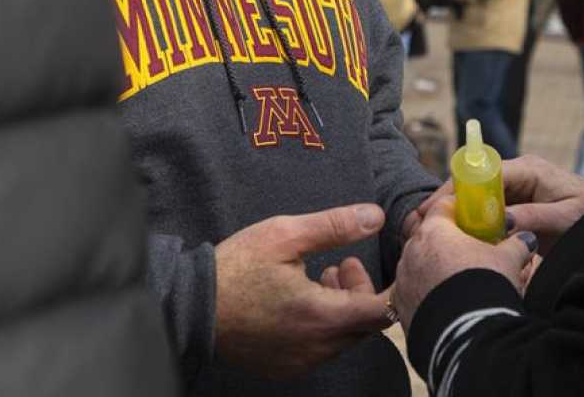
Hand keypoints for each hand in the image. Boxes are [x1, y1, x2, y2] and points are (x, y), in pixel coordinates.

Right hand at [214, 204, 392, 379]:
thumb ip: (335, 226)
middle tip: (339, 265)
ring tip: (318, 277)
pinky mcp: (285, 368)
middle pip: (364, 325)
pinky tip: (298, 302)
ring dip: (341, 308)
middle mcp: (317, 347)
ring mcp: (301, 362)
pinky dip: (322, 326)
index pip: (382, 312)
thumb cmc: (237, 267)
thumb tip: (376, 216)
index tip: (377, 268)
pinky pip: (320, 349)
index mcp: (322, 316)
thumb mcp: (285, 234)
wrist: (193, 306)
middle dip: (360, 293)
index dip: (390, 289)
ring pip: (343, 338)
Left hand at [393, 197, 535, 328]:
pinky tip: (445, 303)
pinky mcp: (400, 306)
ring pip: (417, 265)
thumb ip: (516, 245)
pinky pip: (412, 292)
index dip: (457, 209)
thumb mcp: (508, 260)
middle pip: (427, 236)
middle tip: (465, 252)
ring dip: (433, 269)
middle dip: (445, 242)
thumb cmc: (485, 287)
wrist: (468, 335)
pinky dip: (425, 293)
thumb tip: (525, 240)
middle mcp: (412, 251)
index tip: (468, 216)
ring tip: (456, 282)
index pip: (442, 206)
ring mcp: (403, 279)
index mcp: (435, 231)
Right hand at [408, 154, 583, 253]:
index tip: (436, 207)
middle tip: (421, 221)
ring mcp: (516, 188)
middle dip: (447, 200)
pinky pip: (488, 209)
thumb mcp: (567, 218)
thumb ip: (534, 218)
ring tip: (428, 230)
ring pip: (477, 197)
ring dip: (455, 212)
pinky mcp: (517, 203)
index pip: (483, 172)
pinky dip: (470, 222)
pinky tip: (454, 237)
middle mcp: (518, 174)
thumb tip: (501, 222)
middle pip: (473, 183)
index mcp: (528, 169)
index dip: (457, 188)